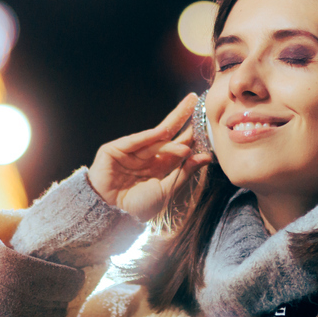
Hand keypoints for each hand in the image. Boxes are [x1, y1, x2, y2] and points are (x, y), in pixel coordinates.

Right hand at [88, 93, 212, 221]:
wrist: (111, 215)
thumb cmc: (138, 207)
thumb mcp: (166, 190)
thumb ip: (184, 172)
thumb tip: (206, 157)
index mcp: (159, 166)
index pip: (177, 147)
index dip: (191, 135)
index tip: (207, 125)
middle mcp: (146, 156)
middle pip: (167, 134)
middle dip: (180, 117)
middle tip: (194, 101)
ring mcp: (130, 151)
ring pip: (154, 139)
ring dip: (171, 132)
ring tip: (190, 133)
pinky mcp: (115, 149)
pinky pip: (135, 141)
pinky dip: (149, 137)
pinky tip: (164, 131)